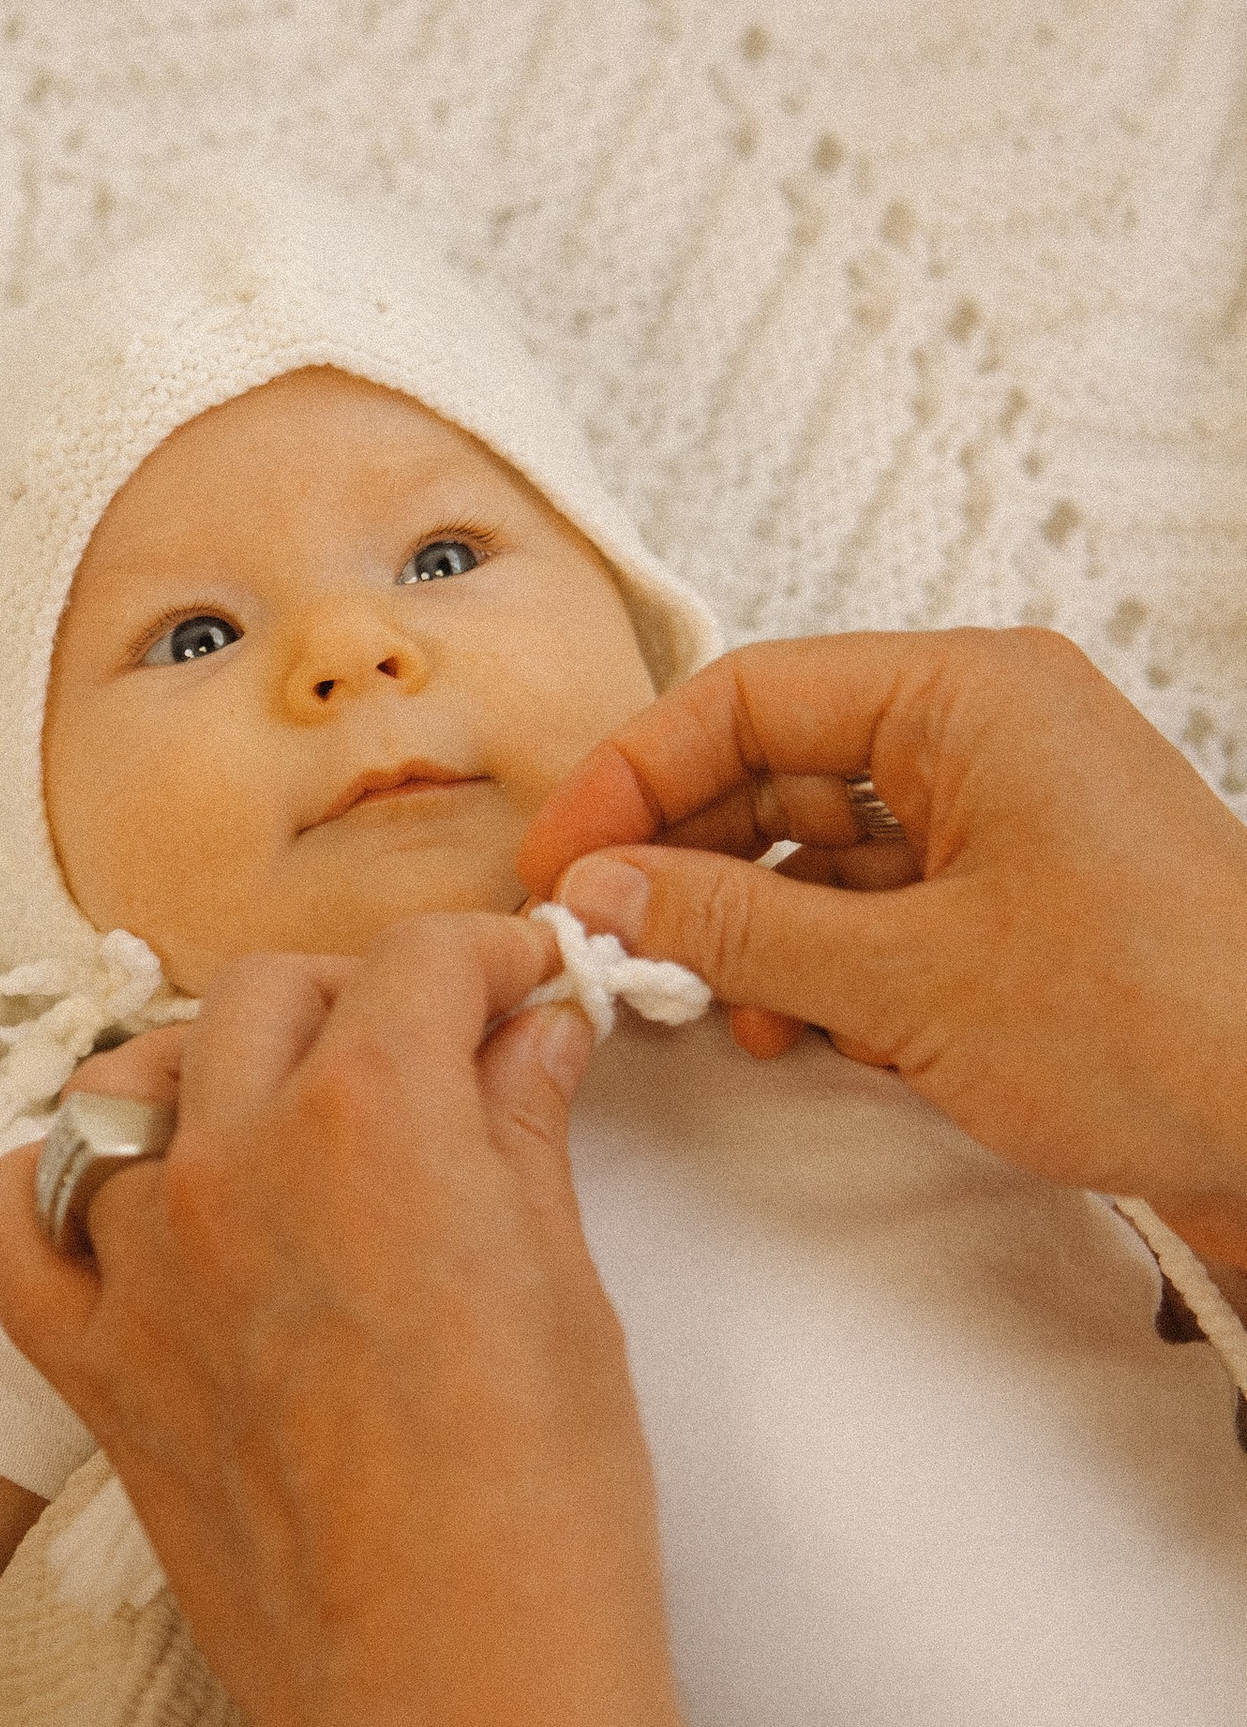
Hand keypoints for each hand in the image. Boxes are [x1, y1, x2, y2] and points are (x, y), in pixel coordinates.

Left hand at [0, 919, 670, 1726]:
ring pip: (132, 1092)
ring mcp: (142, 1267)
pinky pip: (17, 1233)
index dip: (481, 959)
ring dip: (210, 1073)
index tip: (518, 987)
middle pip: (265, 997)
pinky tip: (107, 1195)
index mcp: (373, 1114)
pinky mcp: (93, 1371)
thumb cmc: (545, 1511)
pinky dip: (47, 1191)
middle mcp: (235, 1161)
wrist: (452, 1696)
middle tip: (423, 1047)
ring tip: (279, 1113)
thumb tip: (531, 1035)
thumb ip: (521, 1135)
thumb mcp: (566, 1291)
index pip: (412, 962)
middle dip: (353, 996)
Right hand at [517, 627, 1246, 1261]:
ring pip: (818, 846)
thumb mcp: (907, 977)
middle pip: (776, 767)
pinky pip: (875, 905)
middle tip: (608, 944)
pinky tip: (793, 1030)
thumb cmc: (1165, 1023)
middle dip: (686, 863)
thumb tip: (604, 892)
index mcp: (972, 695)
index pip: (750, 696)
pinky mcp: (1018, 900)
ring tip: (714, 1009)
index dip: (634, 778)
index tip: (561, 865)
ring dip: (750, 930)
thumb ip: (735, 926)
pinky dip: (817, 965)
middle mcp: (989, 735)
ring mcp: (1007, 817)